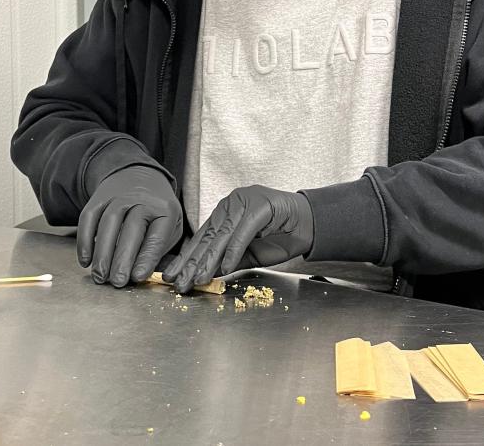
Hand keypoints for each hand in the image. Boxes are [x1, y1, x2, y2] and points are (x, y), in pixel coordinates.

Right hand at [77, 166, 182, 286]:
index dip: (146, 258)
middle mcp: (142, 200)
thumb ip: (159, 250)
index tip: (137, 277)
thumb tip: (141, 276)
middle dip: (122, 259)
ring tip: (100, 276)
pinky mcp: (99, 197)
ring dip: (102, 253)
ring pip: (108, 223)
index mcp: (165, 210)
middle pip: (131, 229)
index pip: (156, 236)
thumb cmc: (156, 212)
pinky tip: (85, 260)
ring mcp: (119, 196)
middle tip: (116, 282)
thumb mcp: (170, 227)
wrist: (140, 176)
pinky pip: (89, 218)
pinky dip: (84, 240)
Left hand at [162, 185, 313, 293]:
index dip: (187, 258)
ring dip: (209, 260)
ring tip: (198, 279)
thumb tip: (205, 274)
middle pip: (207, 237)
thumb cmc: (281, 236)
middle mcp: (230, 205)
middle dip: (192, 263)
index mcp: (225, 213)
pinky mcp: (259, 206)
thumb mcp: (250, 254)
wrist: (310, 224)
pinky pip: (242, 232)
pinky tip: (224, 267)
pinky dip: (233, 251)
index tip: (173, 276)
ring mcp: (244, 202)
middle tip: (179, 281)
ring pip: (222, 236)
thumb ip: (228, 261)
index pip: (201, 238)